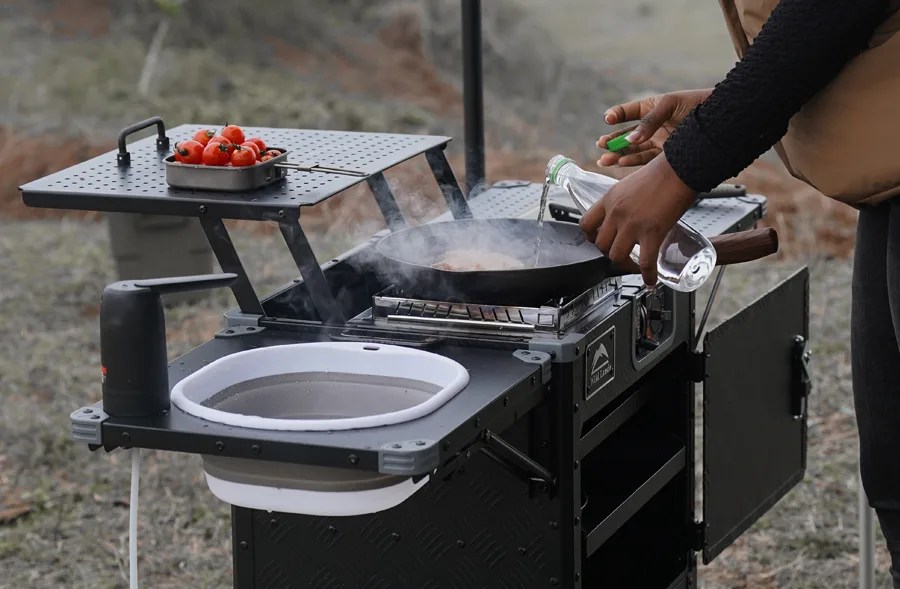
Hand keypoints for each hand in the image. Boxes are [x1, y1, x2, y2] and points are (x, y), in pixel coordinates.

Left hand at [579, 153, 697, 286]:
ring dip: (625, 265)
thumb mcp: (630, 184)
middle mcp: (616, 213)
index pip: (586, 224)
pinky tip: (651, 281)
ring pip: (616, 256)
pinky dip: (647, 275)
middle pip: (600, 245)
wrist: (680, 167)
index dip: (590, 237)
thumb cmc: (661, 172)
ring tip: (634, 267)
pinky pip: (644, 262)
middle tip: (620, 256)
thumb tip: (628, 214)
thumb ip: (624, 201)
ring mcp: (632, 224)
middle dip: (608, 254)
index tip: (598, 241)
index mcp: (609, 199)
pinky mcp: (651, 232)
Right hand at [597, 89, 711, 166]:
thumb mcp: (670, 105)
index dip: (617, 115)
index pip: (628, 112)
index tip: (608, 119)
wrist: (721, 120)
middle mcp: (652, 126)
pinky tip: (621, 163)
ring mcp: (658, 141)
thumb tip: (632, 139)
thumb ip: (649, 121)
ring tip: (604, 160)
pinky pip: (645, 160)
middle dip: (612, 141)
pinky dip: (632, 162)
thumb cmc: (697, 104)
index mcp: (651, 107)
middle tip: (601, 145)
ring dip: (618, 155)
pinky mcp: (665, 155)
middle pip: (627, 135)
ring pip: (633, 150)